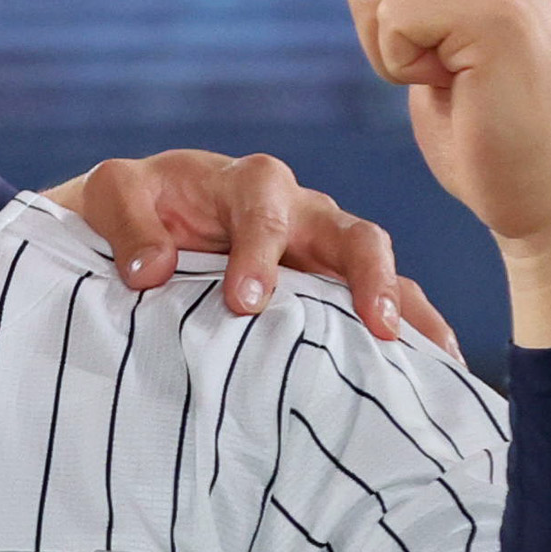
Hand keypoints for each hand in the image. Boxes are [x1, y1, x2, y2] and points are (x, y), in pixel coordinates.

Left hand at [45, 149, 456, 350]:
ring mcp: (321, 247)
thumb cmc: (131, 207)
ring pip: (377, 267)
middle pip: (348, 230)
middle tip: (371, 323)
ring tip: (424, 354)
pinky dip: (413, 325)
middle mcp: (298, 210)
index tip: (246, 300)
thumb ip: (128, 224)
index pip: (262, 208)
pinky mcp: (332, 281)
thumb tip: (151, 271)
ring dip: (401, 304)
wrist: (140, 220)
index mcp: (244, 183)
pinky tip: (437, 367)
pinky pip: (385, 297)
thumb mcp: (113, 196)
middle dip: (364, 274)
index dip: (259, 251)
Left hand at [347, 0, 550, 347]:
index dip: (386, 29)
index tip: (444, 68)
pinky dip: (402, 67)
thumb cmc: (484, 139)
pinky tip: (458, 89)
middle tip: (447, 82)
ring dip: (391, 55)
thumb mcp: (428, 56)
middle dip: (381, 40)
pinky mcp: (497, 14)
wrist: (543, 197)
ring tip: (456, 85)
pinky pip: (394, 19)